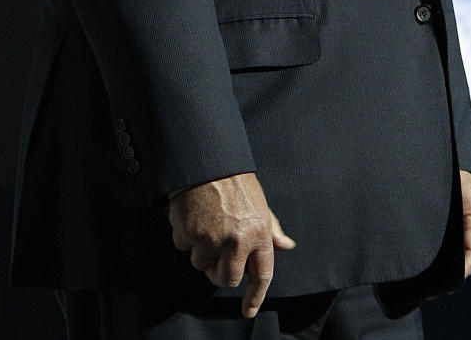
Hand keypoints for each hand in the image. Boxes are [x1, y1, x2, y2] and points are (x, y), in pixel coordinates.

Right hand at [169, 173, 295, 316]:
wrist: (206, 160)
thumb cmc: (235, 181)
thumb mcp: (260, 203)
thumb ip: (272, 229)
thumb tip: (287, 245)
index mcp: (259, 231)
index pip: (262, 274)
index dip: (255, 296)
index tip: (249, 310)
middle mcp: (237, 239)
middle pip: (227, 279)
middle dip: (220, 273)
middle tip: (217, 256)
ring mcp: (212, 238)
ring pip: (202, 266)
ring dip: (201, 252)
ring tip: (206, 225)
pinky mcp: (189, 233)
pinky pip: (184, 248)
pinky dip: (185, 237)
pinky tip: (192, 217)